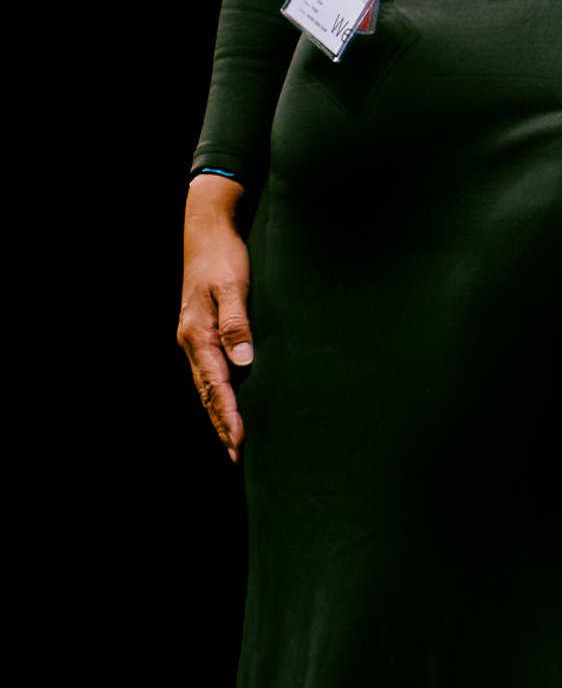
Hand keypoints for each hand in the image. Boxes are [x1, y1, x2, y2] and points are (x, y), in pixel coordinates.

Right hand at [179, 174, 252, 462]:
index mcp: (198, 335)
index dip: (228, 415)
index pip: (216, 385)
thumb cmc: (224, 258)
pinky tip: (226, 405)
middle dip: (222, 424)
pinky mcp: (202, 332)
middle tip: (236, 456)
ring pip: (206, 385)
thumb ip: (237, 322)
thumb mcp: (233, 286)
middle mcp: (192, 342)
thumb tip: (243, 360)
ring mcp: (195, 339)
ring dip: (219, 414)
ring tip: (233, 442)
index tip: (239, 440)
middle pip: (208, 392)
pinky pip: (209, 372)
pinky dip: (218, 394)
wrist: (207, 232)